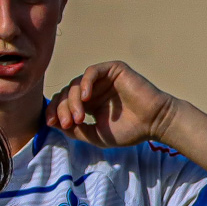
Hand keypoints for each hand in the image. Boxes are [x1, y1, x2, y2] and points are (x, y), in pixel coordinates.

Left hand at [47, 61, 179, 147]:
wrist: (154, 123)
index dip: (54, 111)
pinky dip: (85, 83)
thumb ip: (76, 131)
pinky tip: (86, 98)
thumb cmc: (129, 131)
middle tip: (68, 123)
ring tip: (80, 117)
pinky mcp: (113, 70)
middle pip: (67, 93)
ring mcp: (103, 79)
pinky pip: (92, 71)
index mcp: (89, 104)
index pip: (64, 102)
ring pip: (77, 83)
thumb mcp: (96, 136)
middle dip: (62, 108)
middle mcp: (94, 90)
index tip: (52, 123)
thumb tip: (54, 123)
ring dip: (73, 100)